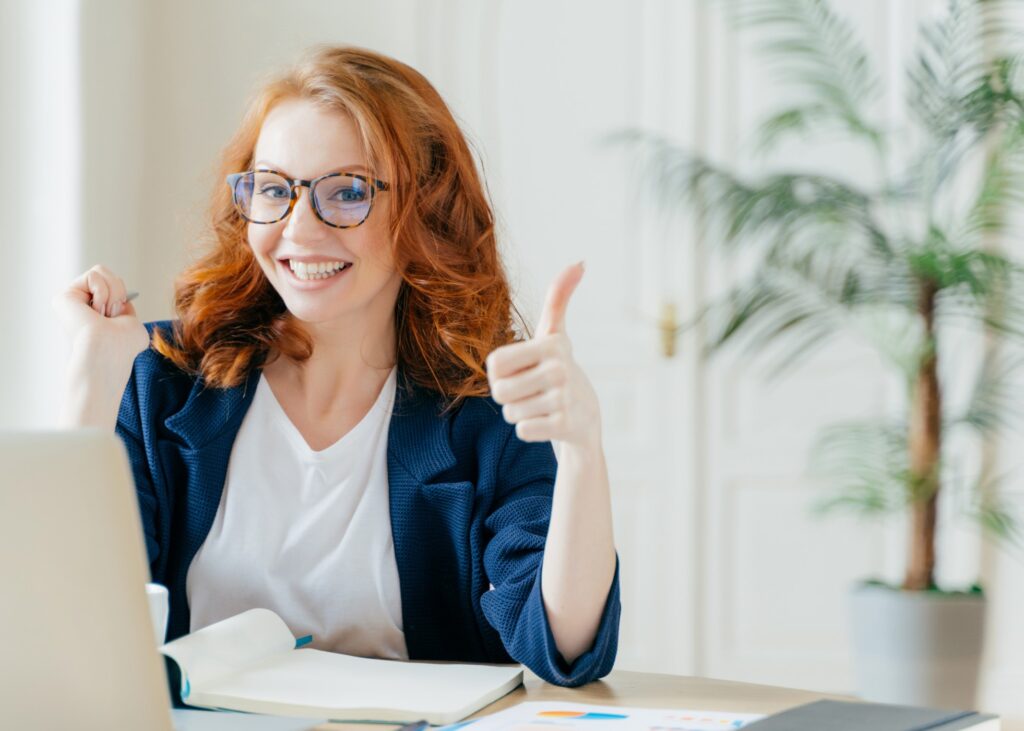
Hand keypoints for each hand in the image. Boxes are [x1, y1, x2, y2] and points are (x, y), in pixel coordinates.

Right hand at [52, 265, 150, 427]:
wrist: (106, 354)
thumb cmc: (122, 348)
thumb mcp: (132, 324)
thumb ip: (125, 309)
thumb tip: (120, 301)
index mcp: (95, 314)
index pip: (114, 286)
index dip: (122, 296)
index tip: (119, 316)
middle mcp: (81, 307)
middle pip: (108, 275)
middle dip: (118, 293)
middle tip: (111, 316)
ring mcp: (71, 302)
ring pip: (101, 271)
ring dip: (112, 293)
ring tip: (103, 315)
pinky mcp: (63, 297)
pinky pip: (94, 275)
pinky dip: (103, 292)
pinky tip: (96, 312)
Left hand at [486, 262, 601, 457]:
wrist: (585, 416)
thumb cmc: (558, 369)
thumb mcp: (555, 333)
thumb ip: (559, 298)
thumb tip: (579, 262)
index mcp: (550, 345)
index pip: (494, 364)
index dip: (500, 372)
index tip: (521, 370)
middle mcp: (559, 369)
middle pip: (499, 392)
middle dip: (509, 396)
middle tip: (532, 392)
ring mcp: (563, 399)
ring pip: (510, 413)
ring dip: (520, 413)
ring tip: (541, 406)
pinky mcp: (564, 426)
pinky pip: (522, 430)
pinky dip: (530, 429)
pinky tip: (548, 422)